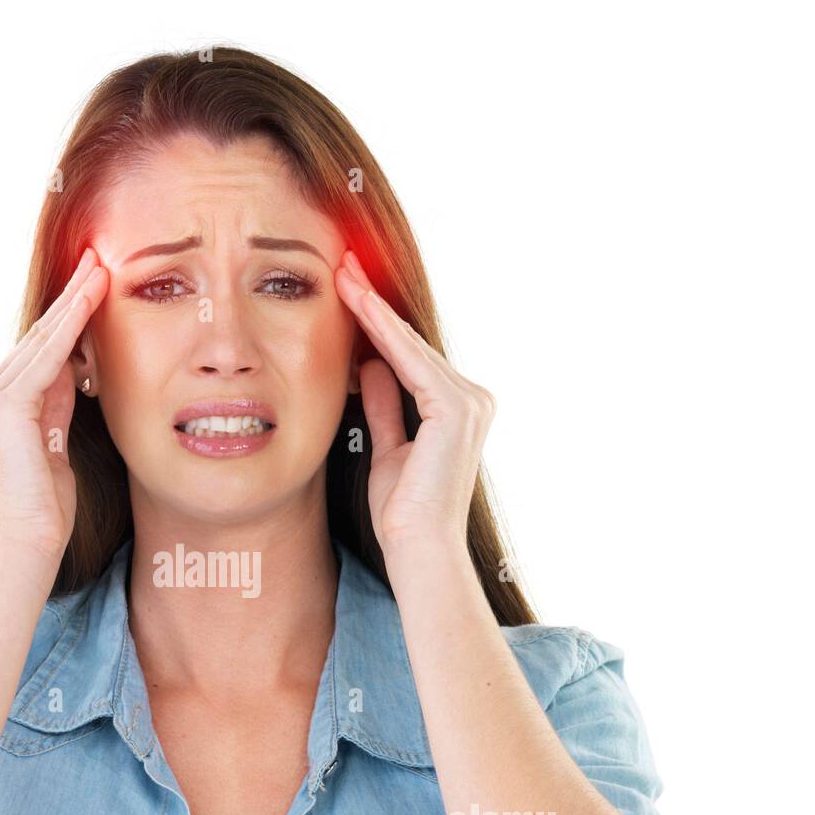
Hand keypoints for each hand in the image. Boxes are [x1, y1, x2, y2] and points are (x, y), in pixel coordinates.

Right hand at [0, 247, 108, 565]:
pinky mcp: (2, 408)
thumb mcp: (53, 451)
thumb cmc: (40, 516)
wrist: (20, 551)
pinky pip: (44, 357)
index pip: (33, 355)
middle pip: (34, 339)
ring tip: (99, 269)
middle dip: (68, 301)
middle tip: (96, 262)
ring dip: (72, 303)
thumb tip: (71, 373)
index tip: (89, 290)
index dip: (63, 323)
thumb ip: (55, 410)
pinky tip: (91, 299)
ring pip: (39, 341)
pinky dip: (69, 326)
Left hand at [334, 250, 495, 559]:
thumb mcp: (388, 448)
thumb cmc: (403, 513)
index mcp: (458, 410)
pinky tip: (357, 305)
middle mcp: (472, 399)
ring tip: (343, 274)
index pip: (410, 357)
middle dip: (374, 304)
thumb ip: (385, 406)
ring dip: (373, 308)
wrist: (418, 549)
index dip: (378, 324)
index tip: (347, 291)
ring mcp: (469, 402)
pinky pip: (409, 361)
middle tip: (342, 266)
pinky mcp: (456, 408)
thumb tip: (370, 368)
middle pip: (411, 343)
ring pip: (409, 345)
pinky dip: (382, 332)